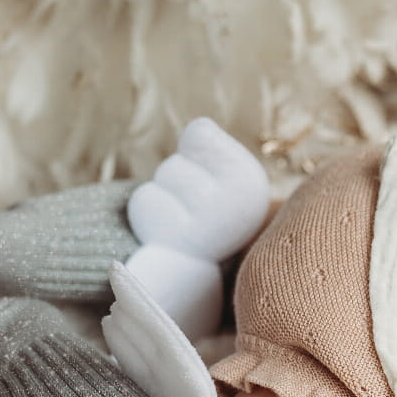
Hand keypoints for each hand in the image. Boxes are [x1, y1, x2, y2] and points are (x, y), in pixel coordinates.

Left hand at [125, 118, 270, 261]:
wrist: (196, 268)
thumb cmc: (208, 210)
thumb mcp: (221, 171)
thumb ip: (209, 143)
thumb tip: (200, 128)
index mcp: (252, 183)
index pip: (199, 134)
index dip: (194, 154)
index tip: (207, 178)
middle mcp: (237, 203)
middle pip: (177, 161)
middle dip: (176, 177)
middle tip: (191, 203)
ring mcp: (206, 223)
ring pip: (161, 179)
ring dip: (163, 193)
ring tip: (180, 217)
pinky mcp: (173, 238)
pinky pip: (144, 198)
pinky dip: (148, 209)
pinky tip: (165, 229)